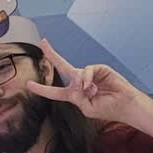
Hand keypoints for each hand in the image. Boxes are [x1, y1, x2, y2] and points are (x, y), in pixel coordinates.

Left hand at [26, 38, 140, 122]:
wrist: (124, 104)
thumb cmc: (106, 109)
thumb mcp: (87, 109)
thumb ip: (78, 97)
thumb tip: (77, 80)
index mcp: (74, 95)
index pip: (54, 92)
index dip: (41, 89)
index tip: (29, 84)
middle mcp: (79, 83)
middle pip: (62, 67)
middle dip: (52, 55)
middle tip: (43, 43)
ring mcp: (89, 75)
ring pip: (76, 73)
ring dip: (82, 85)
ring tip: (93, 92)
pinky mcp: (98, 68)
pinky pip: (87, 70)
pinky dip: (88, 79)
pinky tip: (93, 87)